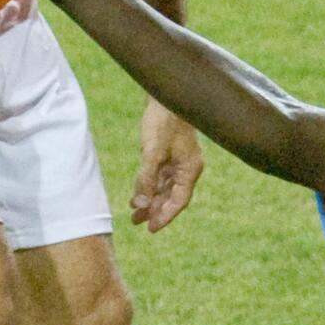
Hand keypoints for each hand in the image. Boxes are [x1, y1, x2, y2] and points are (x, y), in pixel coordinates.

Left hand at [131, 101, 203, 230]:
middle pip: (172, 196)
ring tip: (134, 213)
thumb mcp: (152, 152)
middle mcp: (188, 168)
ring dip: (150, 200)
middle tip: (137, 223)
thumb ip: (146, 180)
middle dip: (155, 210)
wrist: (166, 95)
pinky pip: (161, 176)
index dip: (165, 216)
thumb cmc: (163, 121)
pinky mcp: (171, 153)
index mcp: (190, 169)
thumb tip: (140, 206)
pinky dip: (149, 186)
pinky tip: (137, 194)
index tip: (151, 229)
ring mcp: (180, 160)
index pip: (179, 201)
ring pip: (165, 187)